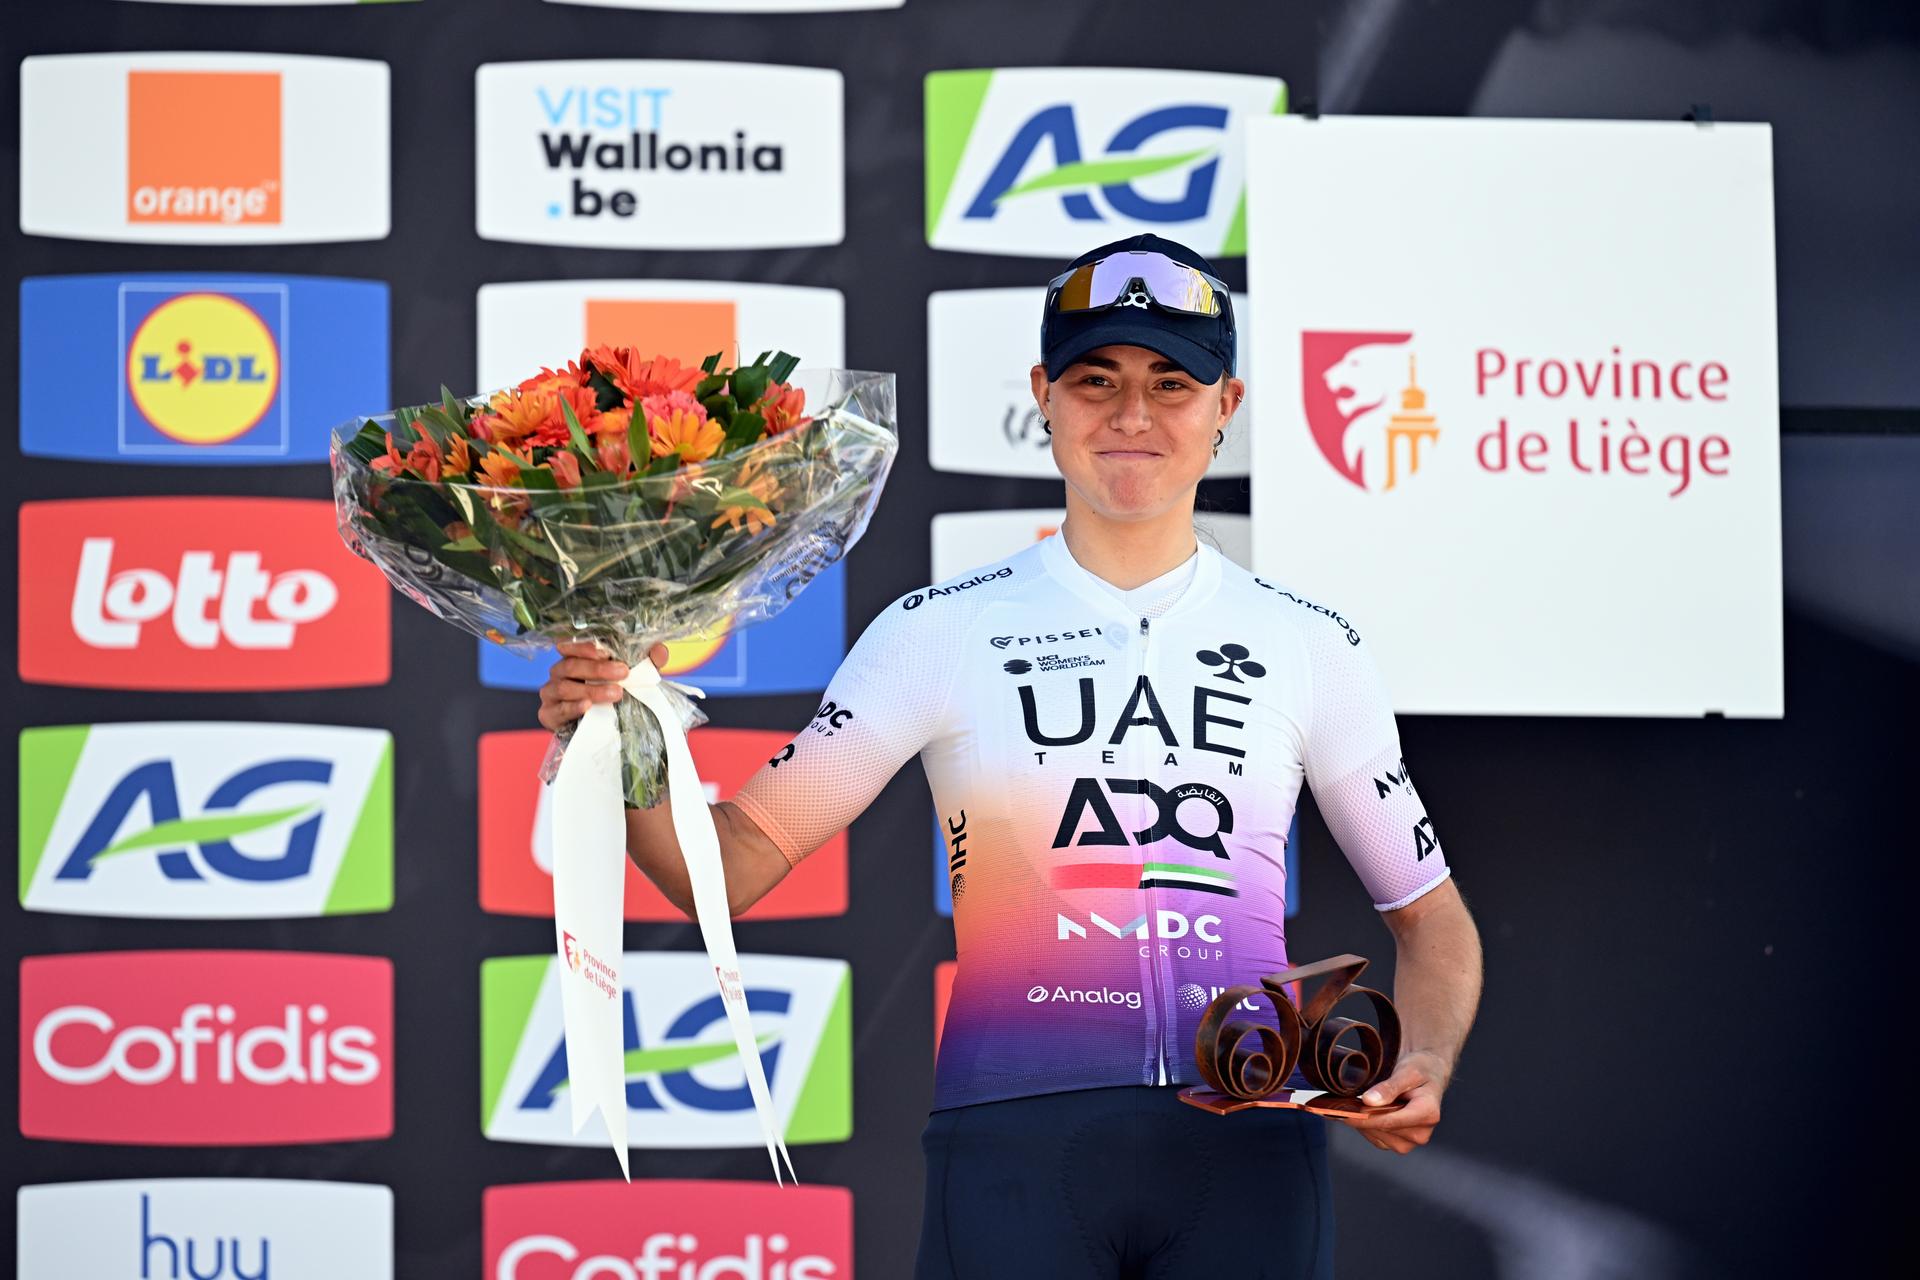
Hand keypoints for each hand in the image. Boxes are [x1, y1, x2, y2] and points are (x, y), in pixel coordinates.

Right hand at [535, 641, 668, 731]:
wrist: (598, 728)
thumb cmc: (611, 695)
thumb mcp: (632, 678)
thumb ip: (645, 663)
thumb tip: (660, 650)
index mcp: (575, 658)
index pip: (570, 645)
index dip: (584, 646)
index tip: (606, 651)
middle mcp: (559, 673)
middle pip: (570, 665)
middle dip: (597, 669)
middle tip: (623, 673)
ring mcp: (551, 694)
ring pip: (564, 687)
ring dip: (591, 689)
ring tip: (616, 693)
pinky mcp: (549, 715)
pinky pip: (557, 710)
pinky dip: (572, 707)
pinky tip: (587, 706)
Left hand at [1335, 1049, 1449, 1153]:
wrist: (1428, 1074)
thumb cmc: (1421, 1069)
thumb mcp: (1408, 1071)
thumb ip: (1389, 1087)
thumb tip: (1369, 1101)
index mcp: (1428, 1114)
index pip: (1389, 1121)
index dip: (1364, 1117)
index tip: (1343, 1111)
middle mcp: (1421, 1132)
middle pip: (1382, 1130)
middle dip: (1361, 1117)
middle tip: (1341, 1104)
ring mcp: (1411, 1140)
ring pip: (1377, 1136)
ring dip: (1362, 1123)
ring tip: (1351, 1106)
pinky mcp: (1400, 1142)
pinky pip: (1377, 1139)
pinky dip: (1365, 1127)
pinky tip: (1360, 1113)